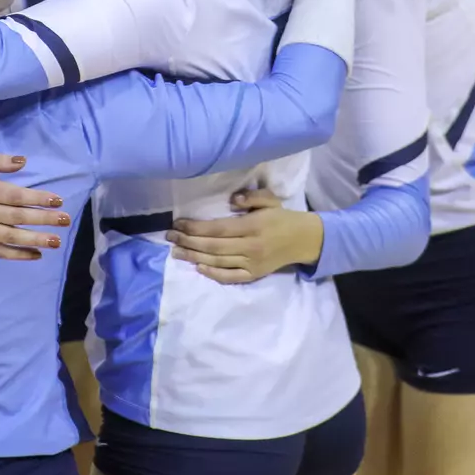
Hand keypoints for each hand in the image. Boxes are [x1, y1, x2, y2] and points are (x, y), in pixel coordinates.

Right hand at [0, 150, 68, 261]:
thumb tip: (23, 162)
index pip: (16, 196)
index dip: (38, 198)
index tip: (58, 200)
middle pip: (18, 217)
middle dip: (44, 219)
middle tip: (65, 221)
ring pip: (11, 238)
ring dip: (35, 240)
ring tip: (56, 241)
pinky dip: (17, 255)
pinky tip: (35, 254)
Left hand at [165, 186, 324, 283]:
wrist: (305, 240)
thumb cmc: (283, 218)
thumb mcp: (270, 200)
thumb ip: (251, 197)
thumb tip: (232, 200)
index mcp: (253, 226)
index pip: (218, 229)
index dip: (195, 228)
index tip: (178, 224)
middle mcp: (251, 247)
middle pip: (213, 246)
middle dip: (188, 242)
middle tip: (170, 238)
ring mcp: (252, 263)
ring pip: (218, 262)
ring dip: (194, 257)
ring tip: (176, 252)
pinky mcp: (255, 275)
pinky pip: (231, 277)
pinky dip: (214, 274)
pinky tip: (198, 267)